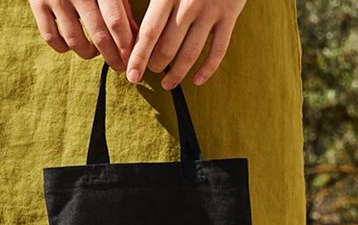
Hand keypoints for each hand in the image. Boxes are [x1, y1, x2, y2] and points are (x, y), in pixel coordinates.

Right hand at [28, 0, 138, 70]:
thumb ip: (122, 8)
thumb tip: (135, 38)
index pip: (115, 22)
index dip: (125, 45)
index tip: (132, 60)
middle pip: (99, 36)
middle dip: (113, 57)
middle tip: (119, 67)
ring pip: (75, 42)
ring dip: (89, 53)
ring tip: (96, 51)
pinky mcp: (37, 3)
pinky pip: (52, 38)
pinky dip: (65, 48)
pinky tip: (75, 43)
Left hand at [126, 0, 247, 88]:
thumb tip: (127, 24)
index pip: (149, 33)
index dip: (139, 58)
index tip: (132, 75)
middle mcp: (189, 5)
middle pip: (168, 48)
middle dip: (156, 66)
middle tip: (151, 71)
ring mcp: (211, 11)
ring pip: (190, 54)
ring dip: (177, 74)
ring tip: (168, 83)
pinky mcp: (230, 16)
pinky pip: (218, 51)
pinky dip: (207, 70)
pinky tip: (196, 81)